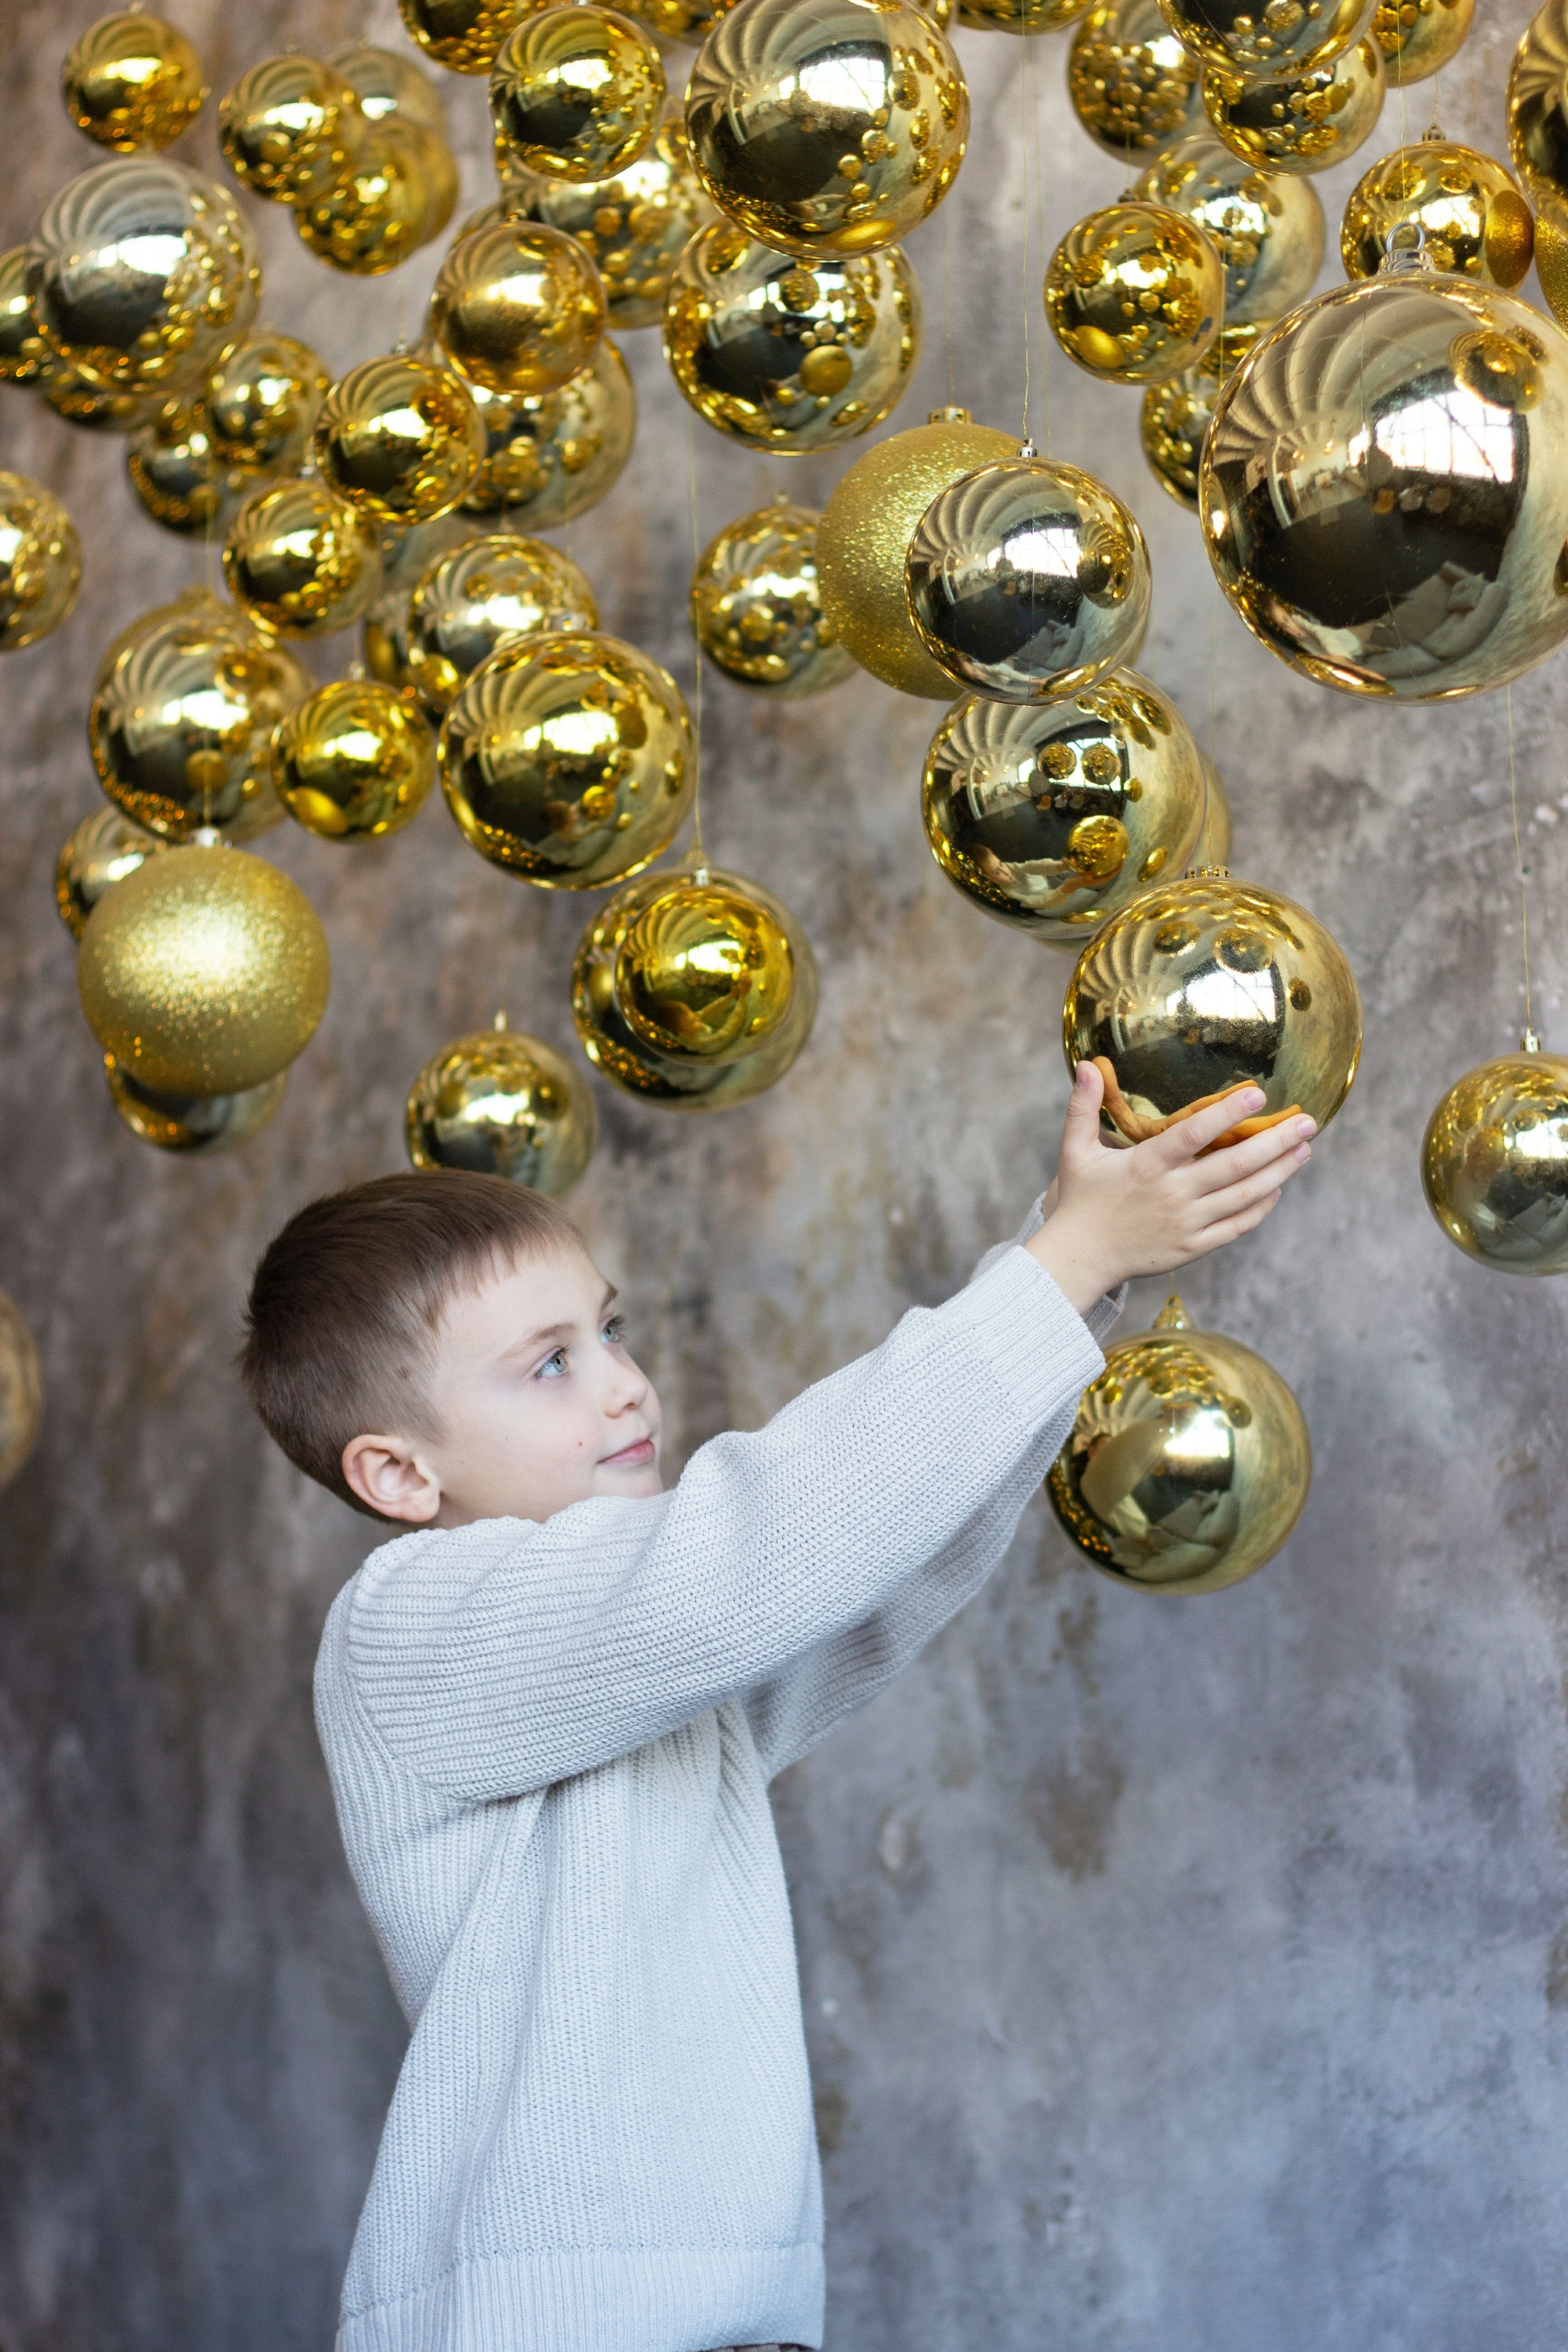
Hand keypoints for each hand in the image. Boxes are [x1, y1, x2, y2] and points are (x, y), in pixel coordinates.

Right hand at [1025, 1062, 1315, 1312]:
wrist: (1080, 1258)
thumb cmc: (1081, 1200)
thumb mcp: (1075, 1150)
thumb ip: (1083, 1107)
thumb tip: (1087, 1065)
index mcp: (1146, 1166)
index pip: (1194, 1134)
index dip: (1228, 1114)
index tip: (1258, 1095)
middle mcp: (1172, 1194)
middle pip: (1234, 1165)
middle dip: (1275, 1142)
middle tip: (1307, 1122)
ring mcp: (1186, 1223)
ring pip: (1243, 1195)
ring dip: (1279, 1171)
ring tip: (1304, 1149)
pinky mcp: (1192, 1248)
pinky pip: (1237, 1226)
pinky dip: (1261, 1207)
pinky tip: (1277, 1188)